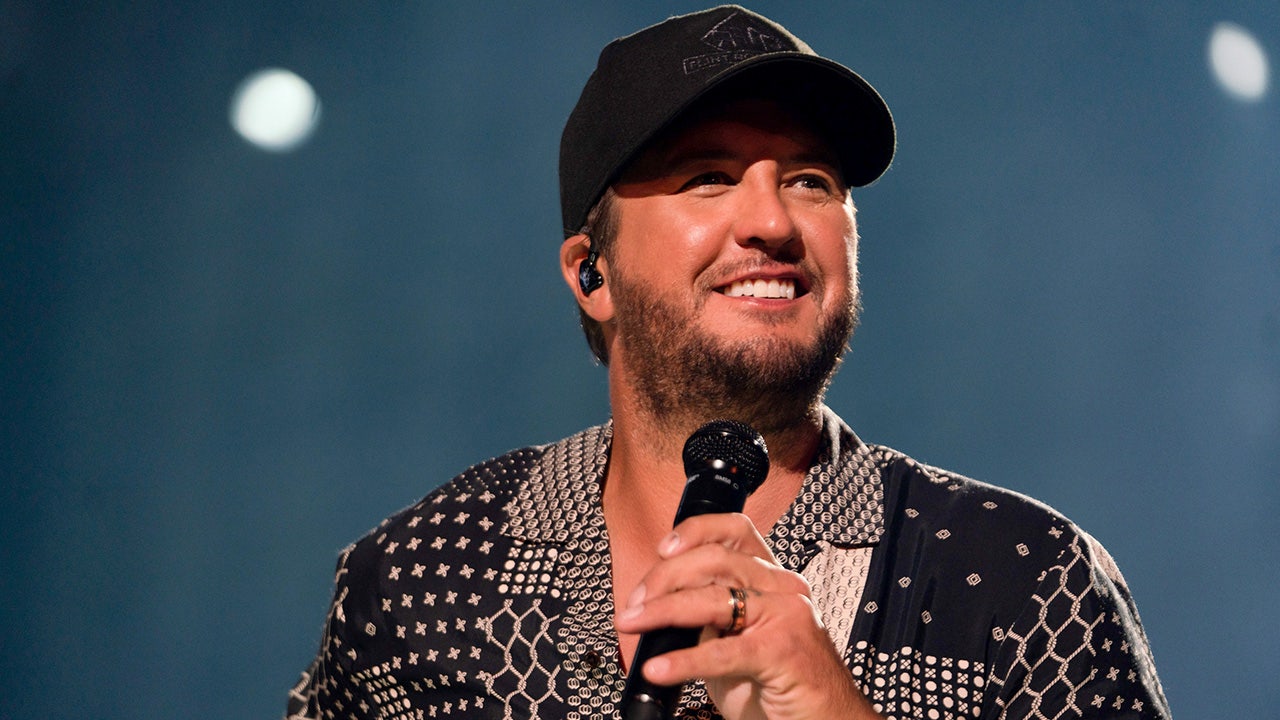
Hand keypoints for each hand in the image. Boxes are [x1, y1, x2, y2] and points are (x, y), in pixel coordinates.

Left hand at [614, 513, 881, 719]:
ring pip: (713, 597)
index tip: (661, 549)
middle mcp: (782, 588)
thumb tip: (655, 608)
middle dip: (663, 578)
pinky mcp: (783, 651)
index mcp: (772, 579)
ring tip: (632, 624)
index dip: (695, 531)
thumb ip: (708, 618)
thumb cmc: (782, 685)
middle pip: (714, 559)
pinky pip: (723, 651)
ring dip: (662, 610)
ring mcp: (786, 615)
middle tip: (633, 605)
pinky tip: (659, 669)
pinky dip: (683, 660)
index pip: (735, 530)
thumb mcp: (739, 640)